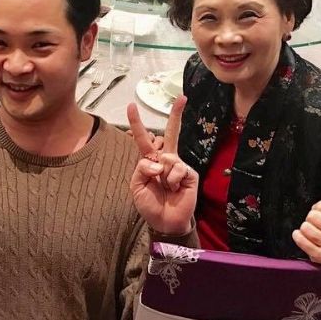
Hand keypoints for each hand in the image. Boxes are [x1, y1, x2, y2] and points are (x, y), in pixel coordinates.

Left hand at [128, 96, 196, 234]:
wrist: (164, 222)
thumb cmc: (150, 204)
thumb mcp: (136, 186)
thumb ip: (141, 169)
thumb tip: (158, 160)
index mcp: (149, 160)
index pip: (142, 138)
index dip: (136, 123)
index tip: (131, 106)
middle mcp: (165, 158)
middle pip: (170, 133)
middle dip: (176, 114)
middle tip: (182, 98)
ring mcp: (178, 164)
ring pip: (167, 157)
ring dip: (162, 175)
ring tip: (165, 187)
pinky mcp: (189, 173)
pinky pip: (177, 168)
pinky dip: (172, 180)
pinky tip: (175, 188)